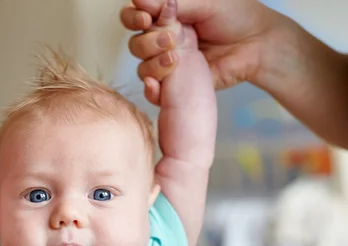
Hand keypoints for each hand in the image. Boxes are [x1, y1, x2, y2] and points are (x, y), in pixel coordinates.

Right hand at [121, 0, 277, 99]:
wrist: (257, 45)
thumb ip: (172, 2)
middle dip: (148, 42)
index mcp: (166, 16)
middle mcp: (163, 40)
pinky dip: (152, 89)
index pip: (133, 17)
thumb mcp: (206, 2)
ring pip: (142, 67)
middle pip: (135, 44)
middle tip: (171, 39)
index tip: (146, 18)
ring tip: (176, 59)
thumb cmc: (236, 16)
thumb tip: (138, 0)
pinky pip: (154, 92)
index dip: (132, 18)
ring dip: (153, 63)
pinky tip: (159, 83)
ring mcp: (169, 64)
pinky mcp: (176, 86)